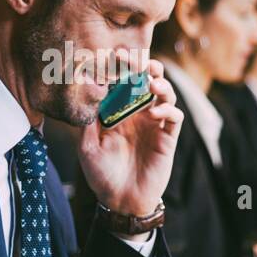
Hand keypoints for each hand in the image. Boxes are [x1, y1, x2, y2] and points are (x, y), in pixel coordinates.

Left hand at [79, 59, 182, 216]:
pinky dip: (169, 108)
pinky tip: (157, 111)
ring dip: (161, 83)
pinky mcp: (167, 137)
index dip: (121, 67)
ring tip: (152, 83)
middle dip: (144, 67)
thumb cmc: (101, 175)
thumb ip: (85, 122)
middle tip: (138, 62)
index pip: (123, 81)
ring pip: (164, 93)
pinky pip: (174, 117)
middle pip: (146, 80)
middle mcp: (138, 113)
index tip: (115, 55)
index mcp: (119, 111)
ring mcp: (154, 123)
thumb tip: (82, 94)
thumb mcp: (86, 147)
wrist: (121, 201)